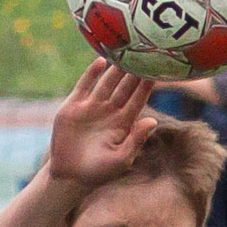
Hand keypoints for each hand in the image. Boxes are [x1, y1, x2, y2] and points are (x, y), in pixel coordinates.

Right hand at [46, 58, 156, 186]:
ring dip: (116, 68)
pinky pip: (85, 84)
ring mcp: (92, 107)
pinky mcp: (74, 106)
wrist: (69, 175)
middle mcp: (110, 111)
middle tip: (144, 52)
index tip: (157, 69)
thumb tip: (153, 121)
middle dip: (134, 71)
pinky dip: (92, 73)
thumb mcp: (121, 159)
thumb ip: (136, 140)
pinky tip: (101, 60)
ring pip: (107, 82)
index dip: (147, 85)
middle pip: (125, 87)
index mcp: (124, 123)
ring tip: (125, 50)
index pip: (138, 99)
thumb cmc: (99, 172)